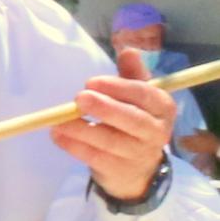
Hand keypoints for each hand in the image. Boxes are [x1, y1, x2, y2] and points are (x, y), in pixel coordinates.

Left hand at [55, 39, 176, 206]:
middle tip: (79, 98)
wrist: (138, 168)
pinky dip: (73, 146)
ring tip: (58, 121)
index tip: (91, 82)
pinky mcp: (119, 170)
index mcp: (163, 107)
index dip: (118, 87)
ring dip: (81, 129)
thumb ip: (131, 74)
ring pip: (110, 140)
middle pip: (132, 119)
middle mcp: (157, 131)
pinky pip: (94, 157)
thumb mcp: (136, 97)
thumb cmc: (134, 121)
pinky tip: (57, 135)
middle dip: (104, 108)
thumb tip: (128, 50)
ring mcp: (139, 153)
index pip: (144, 94)